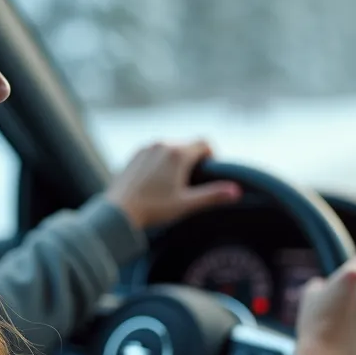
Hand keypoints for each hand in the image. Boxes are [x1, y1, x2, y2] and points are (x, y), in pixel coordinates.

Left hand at [105, 140, 241, 230]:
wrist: (118, 212)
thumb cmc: (153, 209)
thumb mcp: (186, 204)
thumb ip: (213, 195)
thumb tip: (237, 191)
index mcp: (177, 153)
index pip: (205, 142)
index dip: (212, 156)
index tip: (208, 173)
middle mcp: (162, 143)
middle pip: (188, 145)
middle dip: (194, 160)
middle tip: (191, 184)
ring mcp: (146, 148)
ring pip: (171, 147)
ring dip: (177, 160)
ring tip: (172, 184)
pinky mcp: (135, 155)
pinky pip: (155, 152)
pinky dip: (161, 162)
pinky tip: (155, 183)